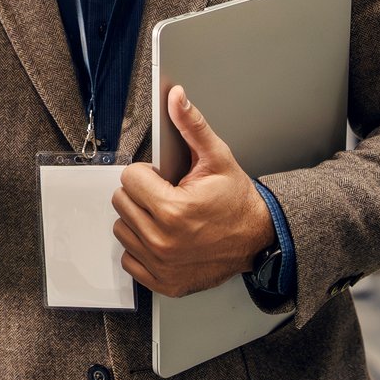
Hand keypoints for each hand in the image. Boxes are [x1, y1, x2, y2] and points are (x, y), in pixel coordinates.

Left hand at [112, 86, 276, 297]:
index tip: (164, 179)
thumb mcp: (218, 158)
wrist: (258, 239)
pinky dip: (142, 249)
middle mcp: (163, 240)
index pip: (129, 178)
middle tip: (167, 197)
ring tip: (166, 217)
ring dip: (139, 221)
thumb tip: (176, 98)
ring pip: (122, 229)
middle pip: (121, 202)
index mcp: (173, 209)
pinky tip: (164, 238)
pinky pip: (129, 259)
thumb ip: (192, 126)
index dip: (147, 174)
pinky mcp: (162, 282)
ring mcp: (161, 264)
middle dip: (142, 195)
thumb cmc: (237, 202)